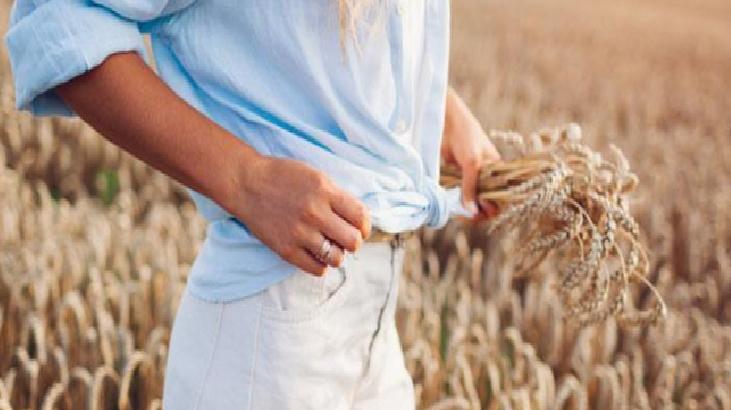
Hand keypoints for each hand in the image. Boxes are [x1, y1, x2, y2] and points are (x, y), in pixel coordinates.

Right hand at [222, 155, 370, 275]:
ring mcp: (299, 233)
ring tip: (329, 246)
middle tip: (345, 239)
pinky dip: (321, 265)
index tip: (360, 229)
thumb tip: (358, 221)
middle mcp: (315, 213)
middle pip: (353, 241)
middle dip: (353, 242)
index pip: (361, 217)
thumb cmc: (283, 177)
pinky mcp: (286, 249)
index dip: (365, 226)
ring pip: (337, 258)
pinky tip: (316, 254)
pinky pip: (316, 269)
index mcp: (325, 191)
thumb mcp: (316, 176)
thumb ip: (337, 196)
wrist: (246, 183)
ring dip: (337, 254)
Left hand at [441, 88, 500, 221]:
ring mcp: (472, 179)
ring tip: (456, 211)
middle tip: (464, 215)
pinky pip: (459, 195)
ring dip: (465, 208)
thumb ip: (471, 187)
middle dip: (477, 212)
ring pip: (472, 202)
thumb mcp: (472, 163)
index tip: (480, 211)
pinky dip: (455, 201)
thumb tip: (470, 211)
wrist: (448, 124)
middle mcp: (486, 178)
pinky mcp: (457, 178)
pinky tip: (450, 204)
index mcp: (498, 173)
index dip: (493, 208)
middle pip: (486, 204)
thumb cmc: (467, 138)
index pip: (502, 199)